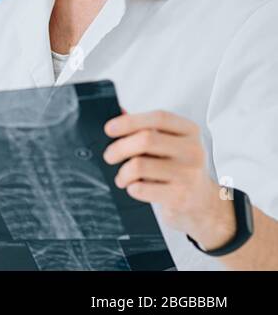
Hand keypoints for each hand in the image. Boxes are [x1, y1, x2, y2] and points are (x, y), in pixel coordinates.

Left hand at [104, 111, 235, 247]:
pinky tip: (134, 188)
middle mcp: (193, 150)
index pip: (159, 118)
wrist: (204, 203)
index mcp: (190, 131)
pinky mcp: (180, 196)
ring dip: (122, 172)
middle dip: (119, 148)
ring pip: (139, 165)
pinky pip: (141, 188)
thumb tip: (119, 111)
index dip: (130, 121)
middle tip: (109, 156)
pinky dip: (131, 188)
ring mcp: (188, 174)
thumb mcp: (171, 144)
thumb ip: (147, 128)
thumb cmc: (180, 168)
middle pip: (146, 140)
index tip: (109, 129)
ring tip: (122, 177)